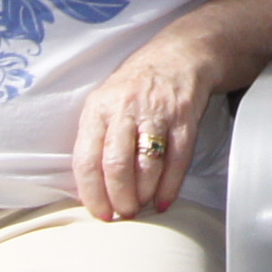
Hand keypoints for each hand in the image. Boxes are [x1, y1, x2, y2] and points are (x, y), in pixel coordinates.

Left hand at [73, 38, 220, 220]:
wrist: (178, 57)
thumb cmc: (135, 88)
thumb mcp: (104, 103)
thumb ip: (95, 140)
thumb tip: (88, 190)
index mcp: (98, 109)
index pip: (86, 159)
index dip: (91, 193)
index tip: (98, 213)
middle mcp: (125, 110)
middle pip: (116, 165)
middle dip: (119, 198)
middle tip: (123, 214)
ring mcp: (157, 114)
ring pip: (147, 165)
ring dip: (143, 194)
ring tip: (142, 206)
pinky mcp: (185, 118)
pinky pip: (178, 160)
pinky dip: (170, 186)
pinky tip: (164, 201)